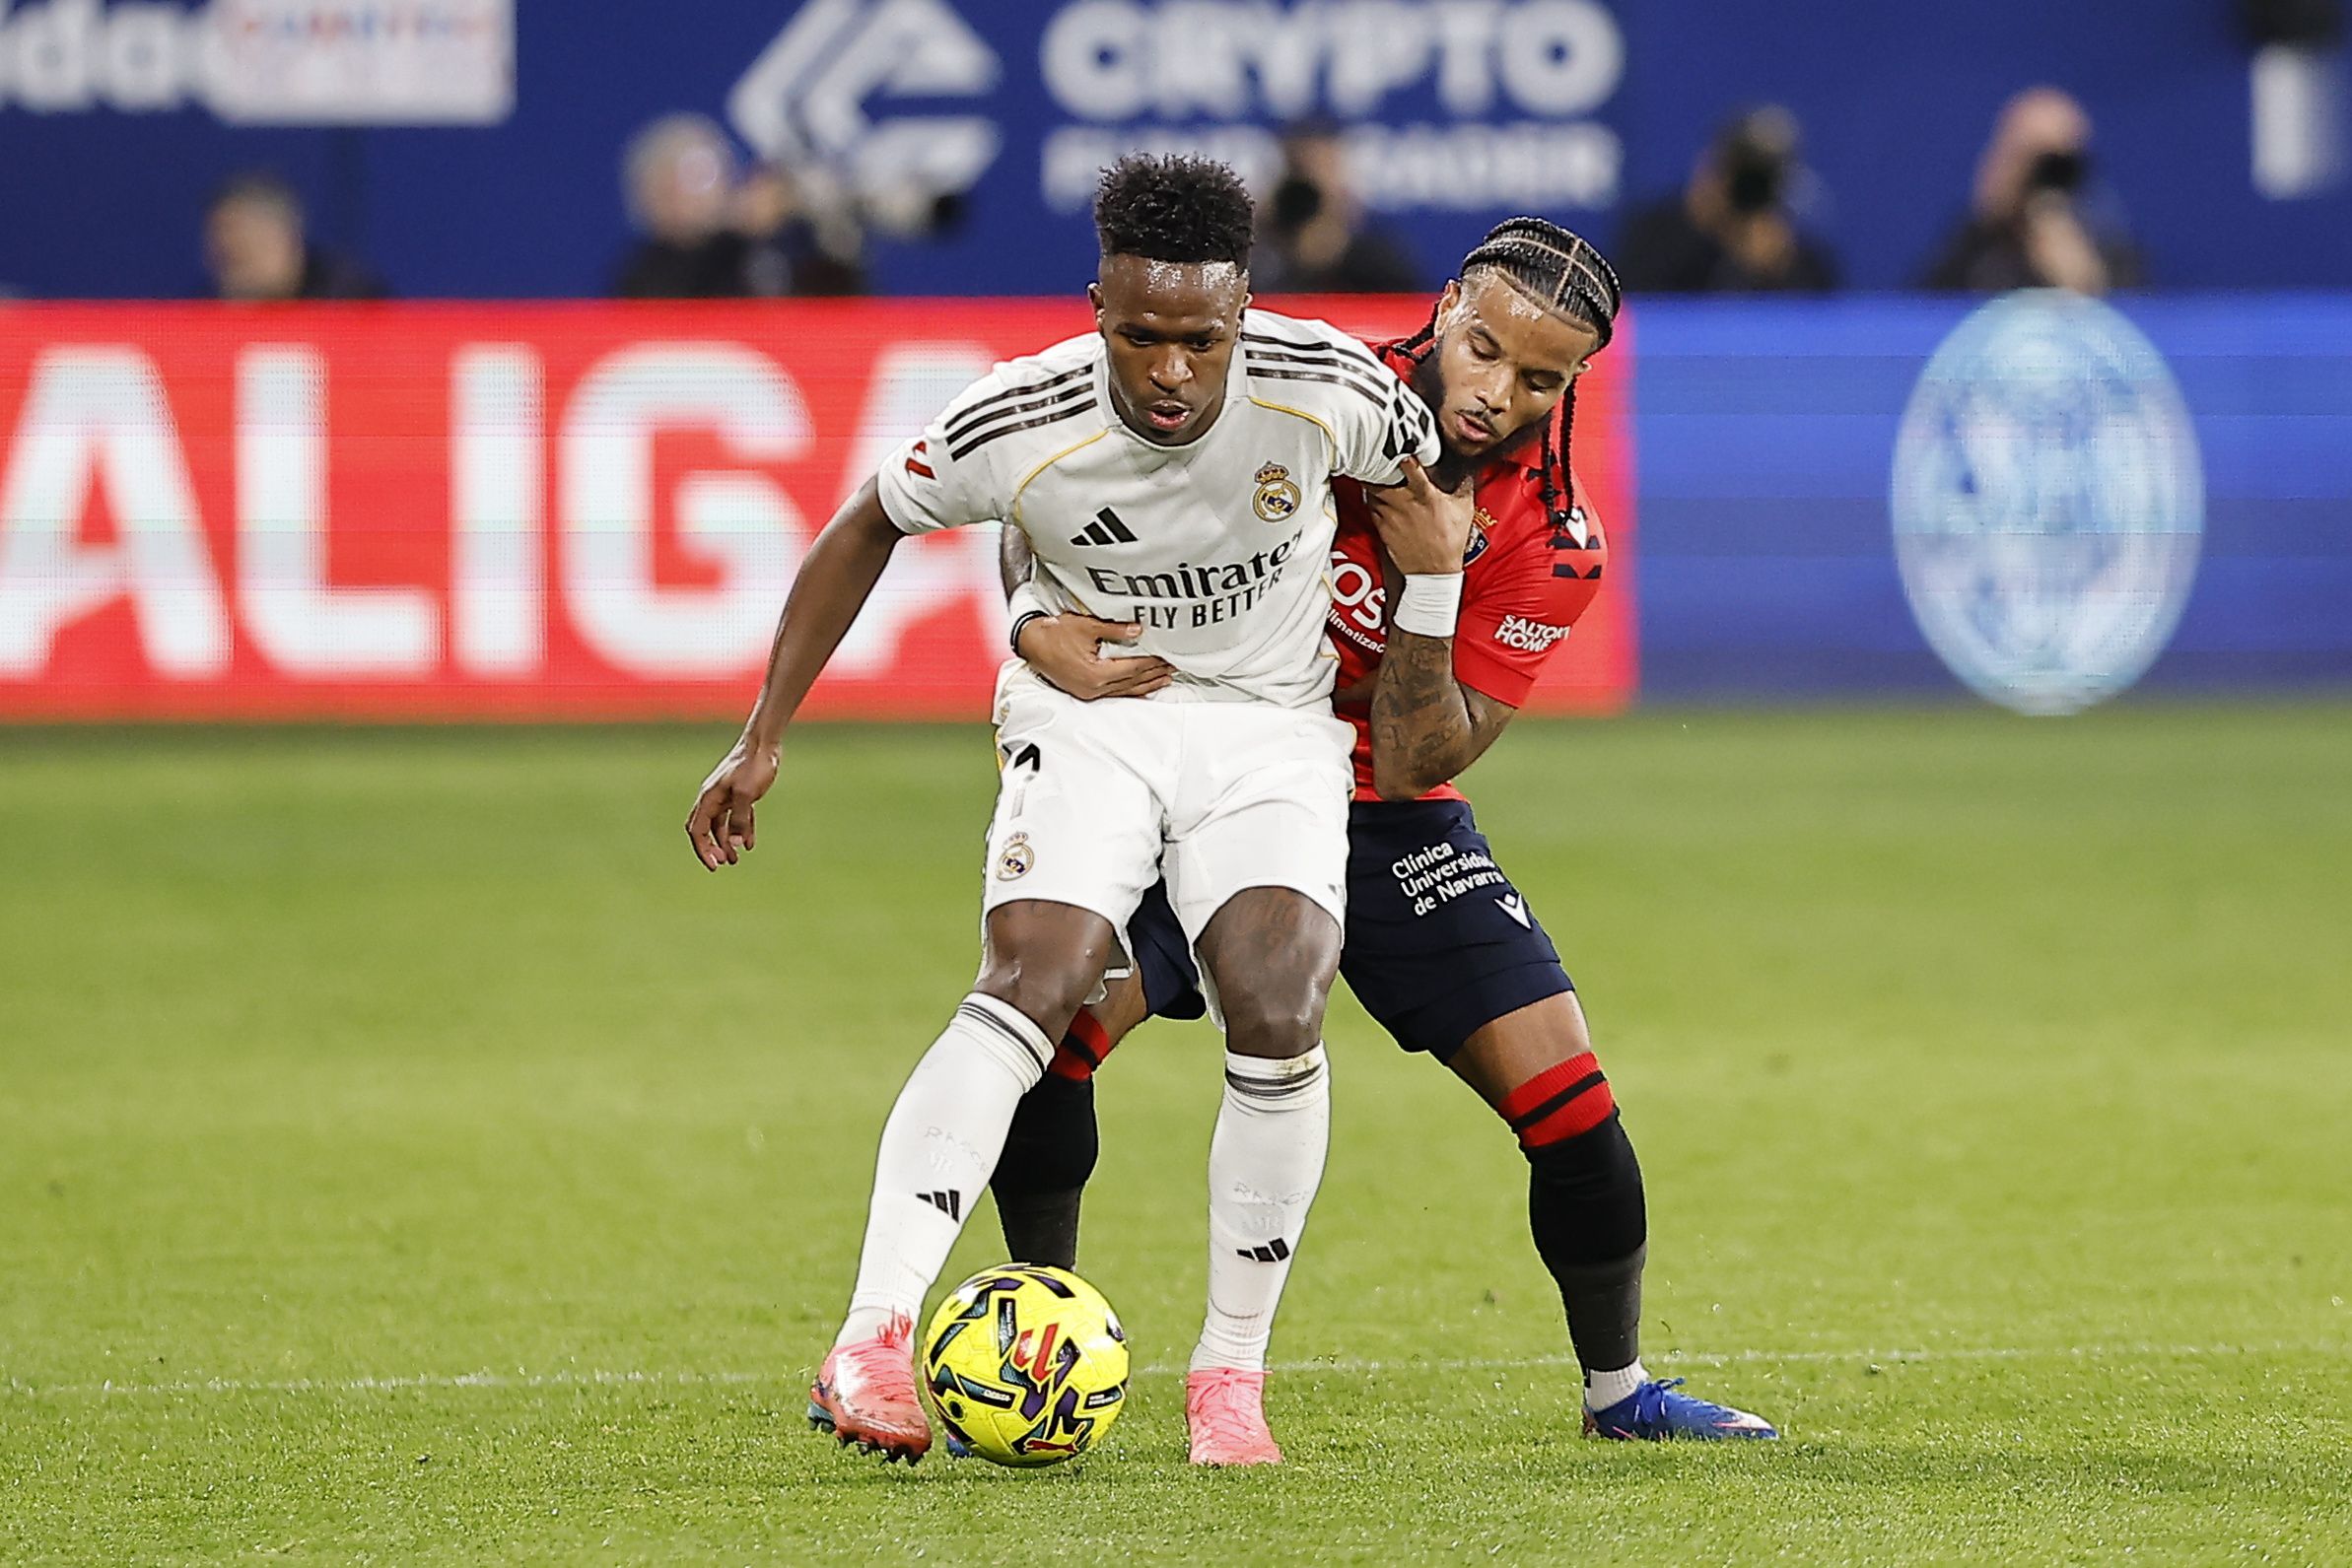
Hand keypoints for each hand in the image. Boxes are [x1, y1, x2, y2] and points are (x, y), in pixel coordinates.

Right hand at [685, 739, 778, 869]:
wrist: (764, 743)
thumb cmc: (753, 765)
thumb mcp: (747, 794)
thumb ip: (740, 819)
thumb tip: (735, 845)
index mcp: (709, 798)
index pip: (697, 830)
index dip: (703, 850)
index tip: (715, 866)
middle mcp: (713, 798)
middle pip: (704, 829)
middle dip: (711, 848)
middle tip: (724, 863)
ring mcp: (726, 796)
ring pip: (720, 825)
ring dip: (726, 843)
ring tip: (736, 859)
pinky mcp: (740, 794)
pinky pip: (736, 818)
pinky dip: (740, 831)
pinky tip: (748, 844)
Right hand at [1017, 613, 1176, 699]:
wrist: (1030, 642)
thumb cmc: (1053, 634)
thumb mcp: (1087, 626)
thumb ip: (1115, 630)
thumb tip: (1138, 630)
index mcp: (1096, 674)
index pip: (1132, 668)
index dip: (1152, 662)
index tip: (1167, 657)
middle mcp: (1093, 688)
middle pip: (1131, 683)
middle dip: (1153, 675)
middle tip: (1172, 669)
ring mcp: (1088, 692)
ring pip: (1124, 691)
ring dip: (1145, 685)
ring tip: (1164, 680)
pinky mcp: (1084, 691)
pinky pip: (1113, 694)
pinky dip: (1129, 691)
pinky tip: (1140, 690)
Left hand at [1361, 458, 1472, 575]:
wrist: (1433, 571)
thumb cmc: (1450, 541)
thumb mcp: (1464, 509)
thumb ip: (1463, 486)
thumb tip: (1466, 469)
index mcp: (1425, 495)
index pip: (1410, 467)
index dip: (1402, 452)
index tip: (1399, 442)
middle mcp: (1404, 503)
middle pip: (1380, 476)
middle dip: (1378, 465)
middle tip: (1379, 456)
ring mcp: (1390, 516)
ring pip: (1371, 490)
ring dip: (1372, 480)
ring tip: (1375, 471)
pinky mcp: (1381, 527)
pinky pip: (1370, 506)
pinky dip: (1371, 497)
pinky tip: (1376, 494)